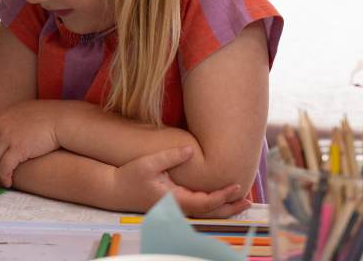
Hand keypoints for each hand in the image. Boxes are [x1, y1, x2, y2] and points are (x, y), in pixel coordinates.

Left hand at [0, 100, 59, 186]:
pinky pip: (4, 167)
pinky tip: (9, 182)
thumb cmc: (47, 118)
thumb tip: (5, 132)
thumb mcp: (22, 113)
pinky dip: (4, 177)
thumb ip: (10, 122)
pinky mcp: (18, 148)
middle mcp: (0, 126)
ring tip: (1, 182)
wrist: (63, 119)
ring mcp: (7, 136)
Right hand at [111, 147, 249, 215]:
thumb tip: (192, 150)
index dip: (222, 195)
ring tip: (241, 201)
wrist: (113, 190)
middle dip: (229, 207)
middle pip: (209, 211)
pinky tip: (221, 197)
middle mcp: (177, 207)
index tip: (236, 187)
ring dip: (224, 207)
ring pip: (205, 211)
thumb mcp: (149, 163)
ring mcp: (175, 207)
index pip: (205, 202)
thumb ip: (171, 156)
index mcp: (174, 199)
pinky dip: (212, 204)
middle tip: (249, 201)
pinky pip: (198, 207)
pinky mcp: (173, 204)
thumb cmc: (129, 176)